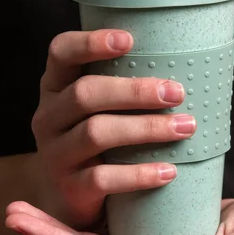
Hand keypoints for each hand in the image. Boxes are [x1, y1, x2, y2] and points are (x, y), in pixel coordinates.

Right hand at [29, 29, 195, 229]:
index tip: (129, 40)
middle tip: (176, 92)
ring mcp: (55, 154)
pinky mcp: (69, 187)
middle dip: (134, 91)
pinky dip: (139, 174)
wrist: (69, 195)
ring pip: (96, 133)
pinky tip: (169, 171)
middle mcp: (48, 117)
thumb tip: (183, 62)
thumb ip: (118, 85)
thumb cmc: (95, 137)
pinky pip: (102, 178)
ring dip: (145, 128)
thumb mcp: (95, 107)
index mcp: (55, 87)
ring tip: (185, 127)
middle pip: (85, 94)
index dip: (90, 43)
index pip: (61, 53)